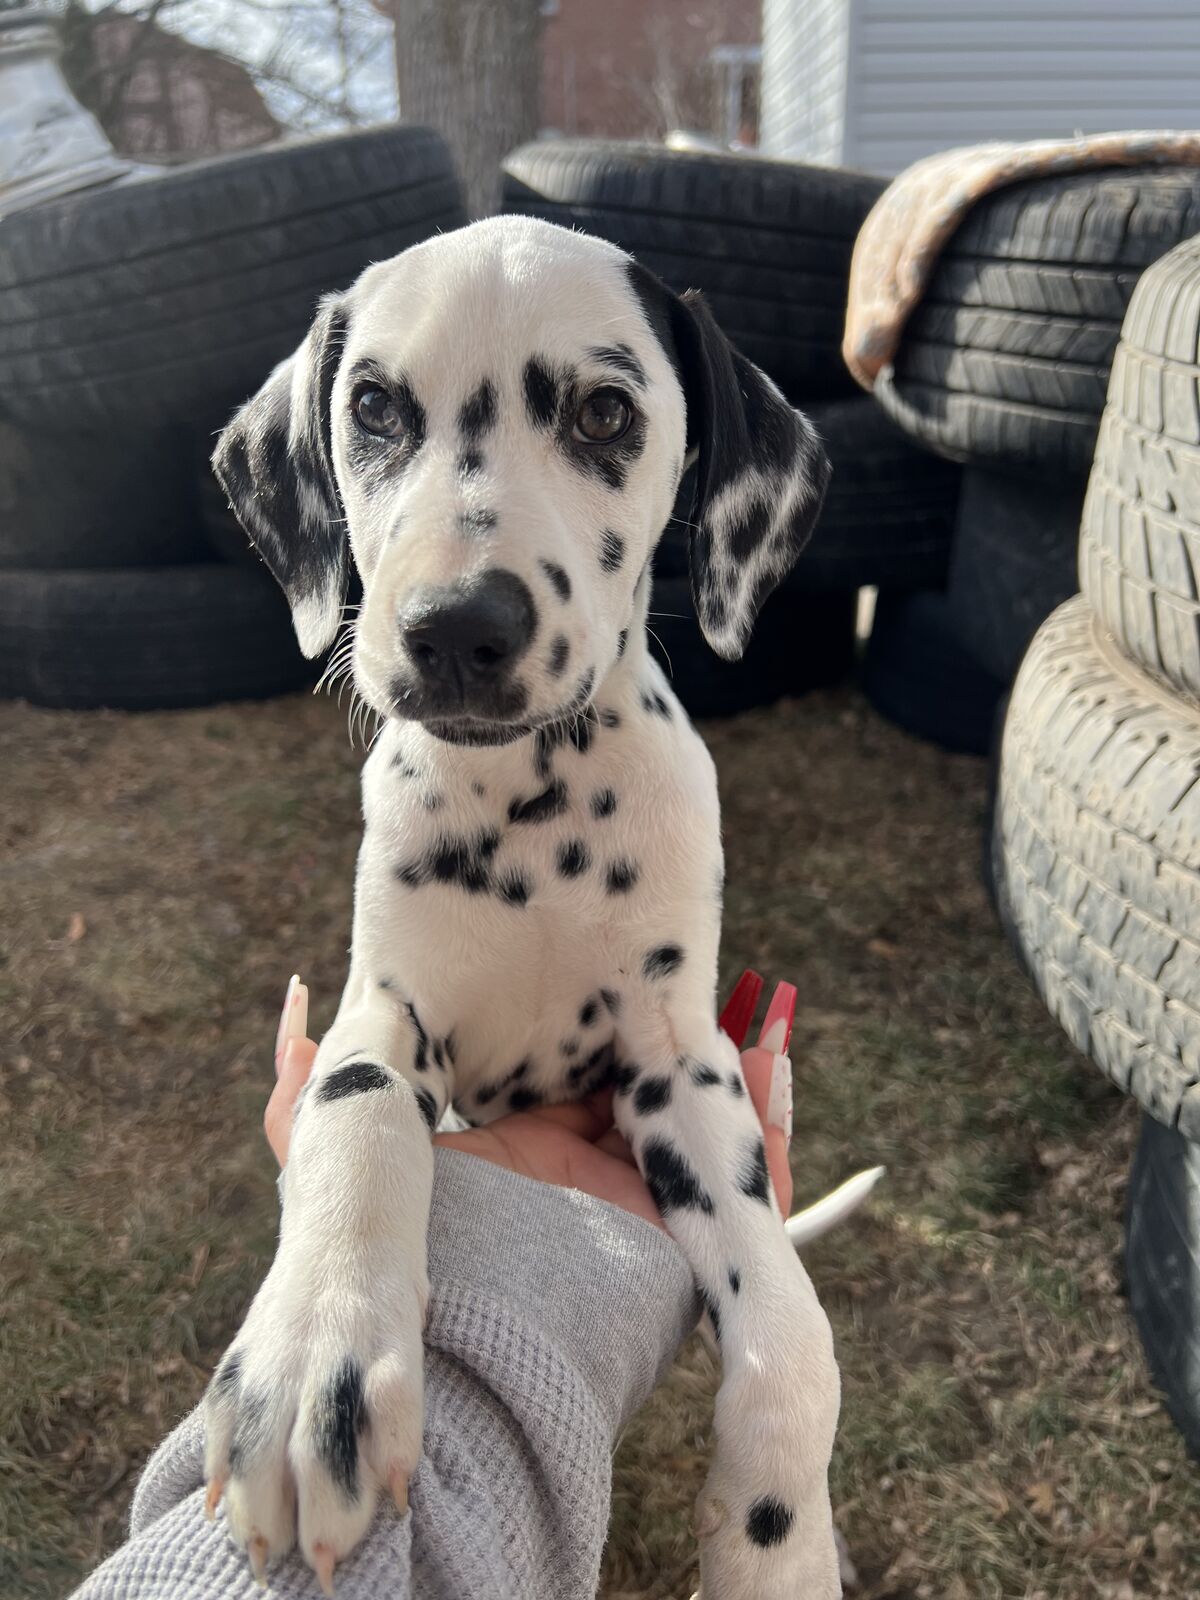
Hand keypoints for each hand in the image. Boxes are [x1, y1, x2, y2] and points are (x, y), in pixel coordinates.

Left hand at [266, 979, 793, 1225]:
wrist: (469, 1352)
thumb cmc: (410, 1254)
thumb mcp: (347, 1156)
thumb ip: (314, 1091)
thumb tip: (291, 1009)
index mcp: (523, 1149)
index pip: (574, 1067)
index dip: (601, 1015)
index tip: (616, 953)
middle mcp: (583, 1173)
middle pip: (644, 1084)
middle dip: (678, 1027)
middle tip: (705, 969)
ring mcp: (636, 1201)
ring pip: (700, 1120)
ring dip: (732, 1065)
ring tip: (758, 999)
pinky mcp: (683, 1233)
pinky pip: (747, 1180)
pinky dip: (770, 1125)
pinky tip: (778, 1060)